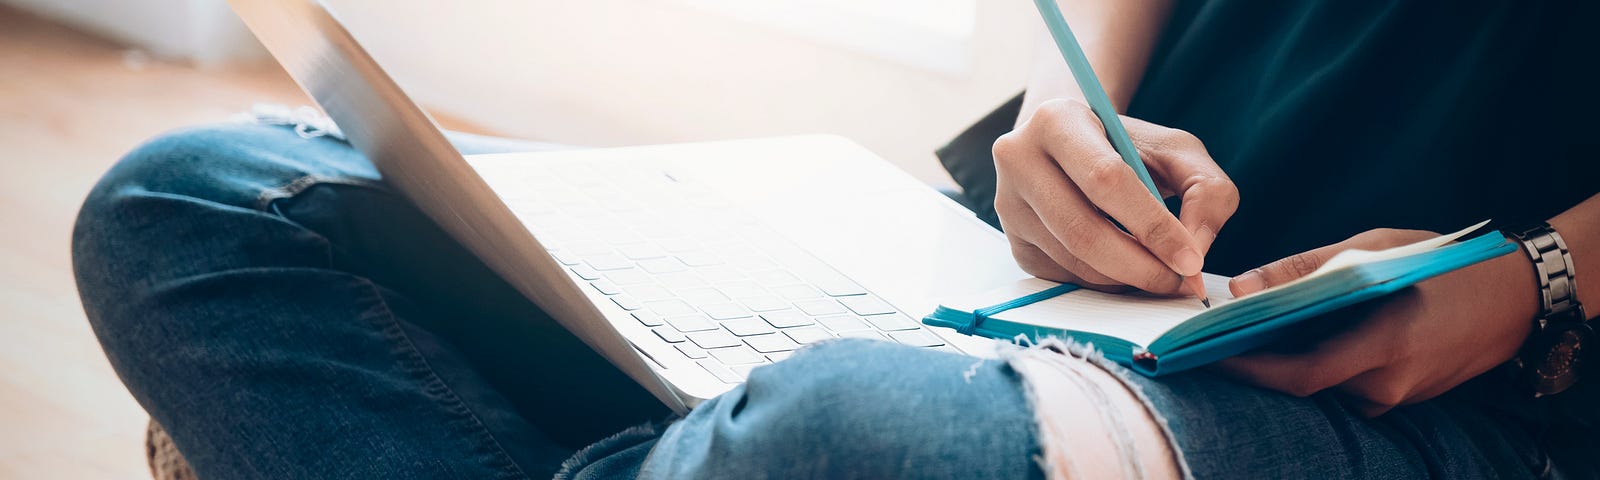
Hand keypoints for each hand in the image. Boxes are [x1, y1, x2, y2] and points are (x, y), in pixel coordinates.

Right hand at [993, 99, 1237, 293]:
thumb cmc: (1127, 147)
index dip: (1152, 225)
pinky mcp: (1013, 241)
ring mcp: (1008, 204)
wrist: (1072, 147)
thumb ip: (1207, 190)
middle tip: (1179, 281)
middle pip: (1082, 230)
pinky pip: (1063, 276)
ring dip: (1125, 279)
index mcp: (1056, 121)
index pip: (1105, 180)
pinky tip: (1125, 267)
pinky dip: (1104, 282)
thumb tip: (1194, 250)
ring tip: (1159, 272)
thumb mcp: (1177, 151)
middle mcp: (1018, 159)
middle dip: (1140, 266)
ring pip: (1073, 260)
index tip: (1191, 260)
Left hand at [1215, 228, 1540, 416]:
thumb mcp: (1374, 250)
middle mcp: (1390, 384)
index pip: (1301, 376)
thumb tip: (1242, 287)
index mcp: (1385, 346)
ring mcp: (1399, 396)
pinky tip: (1304, 333)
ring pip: (1326, 387)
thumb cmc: (1447, 263)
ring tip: (1255, 328)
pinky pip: (1349, 386)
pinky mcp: (1403, 397)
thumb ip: (1304, 271)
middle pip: (1306, 384)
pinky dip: (1321, 362)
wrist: (1518, 294)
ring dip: (1290, 360)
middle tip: (1217, 337)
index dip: (1250, 369)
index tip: (1209, 353)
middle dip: (1261, 361)